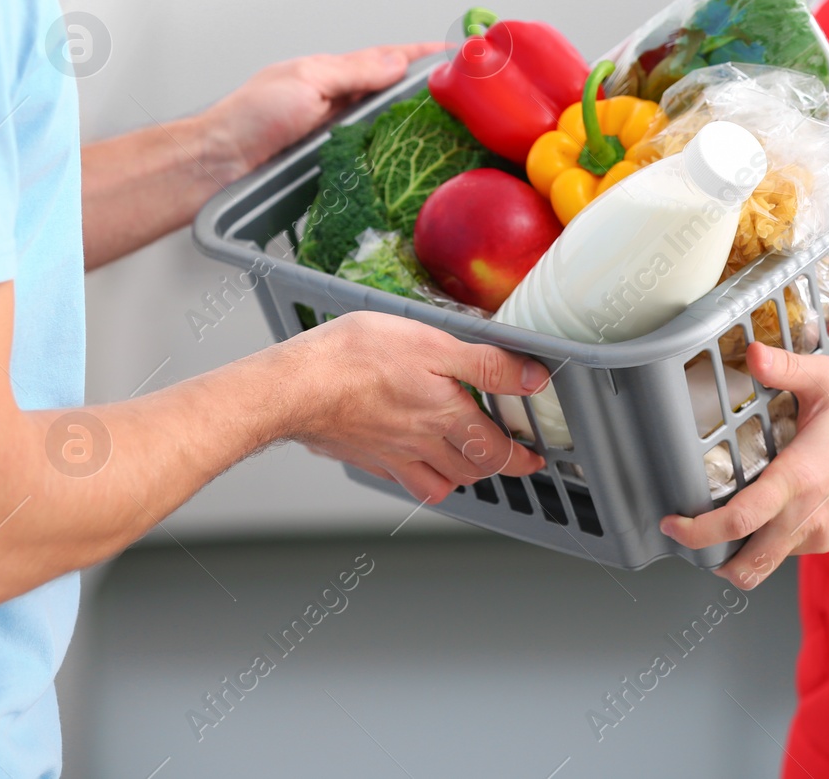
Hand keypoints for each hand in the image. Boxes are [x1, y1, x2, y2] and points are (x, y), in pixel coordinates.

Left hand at [199, 42, 446, 178]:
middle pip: (394, 87)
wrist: (221, 160)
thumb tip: (397, 62)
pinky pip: (375, 144)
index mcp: (332, 71)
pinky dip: (396, 143)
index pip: (388, 58)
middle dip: (429, 85)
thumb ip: (354, 72)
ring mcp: (338, 126)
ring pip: (388, 117)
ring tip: (452, 119)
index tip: (457, 52)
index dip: (423, 55)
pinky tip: (411, 151)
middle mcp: (338, 97)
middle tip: (468, 89)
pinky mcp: (335, 154)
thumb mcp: (308, 82)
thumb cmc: (251, 117)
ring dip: (416, 117)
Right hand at [289, 311, 548, 502]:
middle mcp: (422, 444)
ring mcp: (391, 455)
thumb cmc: (357, 358)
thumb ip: (487, 365)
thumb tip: (533, 379)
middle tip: (507, 458)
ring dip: (459, 476)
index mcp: (446, 416)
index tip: (534, 460)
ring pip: (438, 483)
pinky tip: (415, 459)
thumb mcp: (434, 344)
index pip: (496, 451)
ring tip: (467, 461)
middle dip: (494, 468)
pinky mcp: (364, 455)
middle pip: (470, 471)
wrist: (294, 388)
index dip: (521, 459)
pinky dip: (417, 476)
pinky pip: (401, 478)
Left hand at [660, 342, 828, 589]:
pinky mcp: (828, 539)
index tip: (673, 524)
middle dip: (709, 560)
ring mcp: (819, 534)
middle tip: (686, 535)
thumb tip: (753, 353)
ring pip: (765, 563)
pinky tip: (762, 511)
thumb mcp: (828, 380)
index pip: (740, 520)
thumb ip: (785, 368)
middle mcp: (808, 516)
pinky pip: (785, 551)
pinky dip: (765, 541)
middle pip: (747, 566)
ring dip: (737, 550)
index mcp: (800, 477)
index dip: (697, 531)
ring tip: (720, 521)